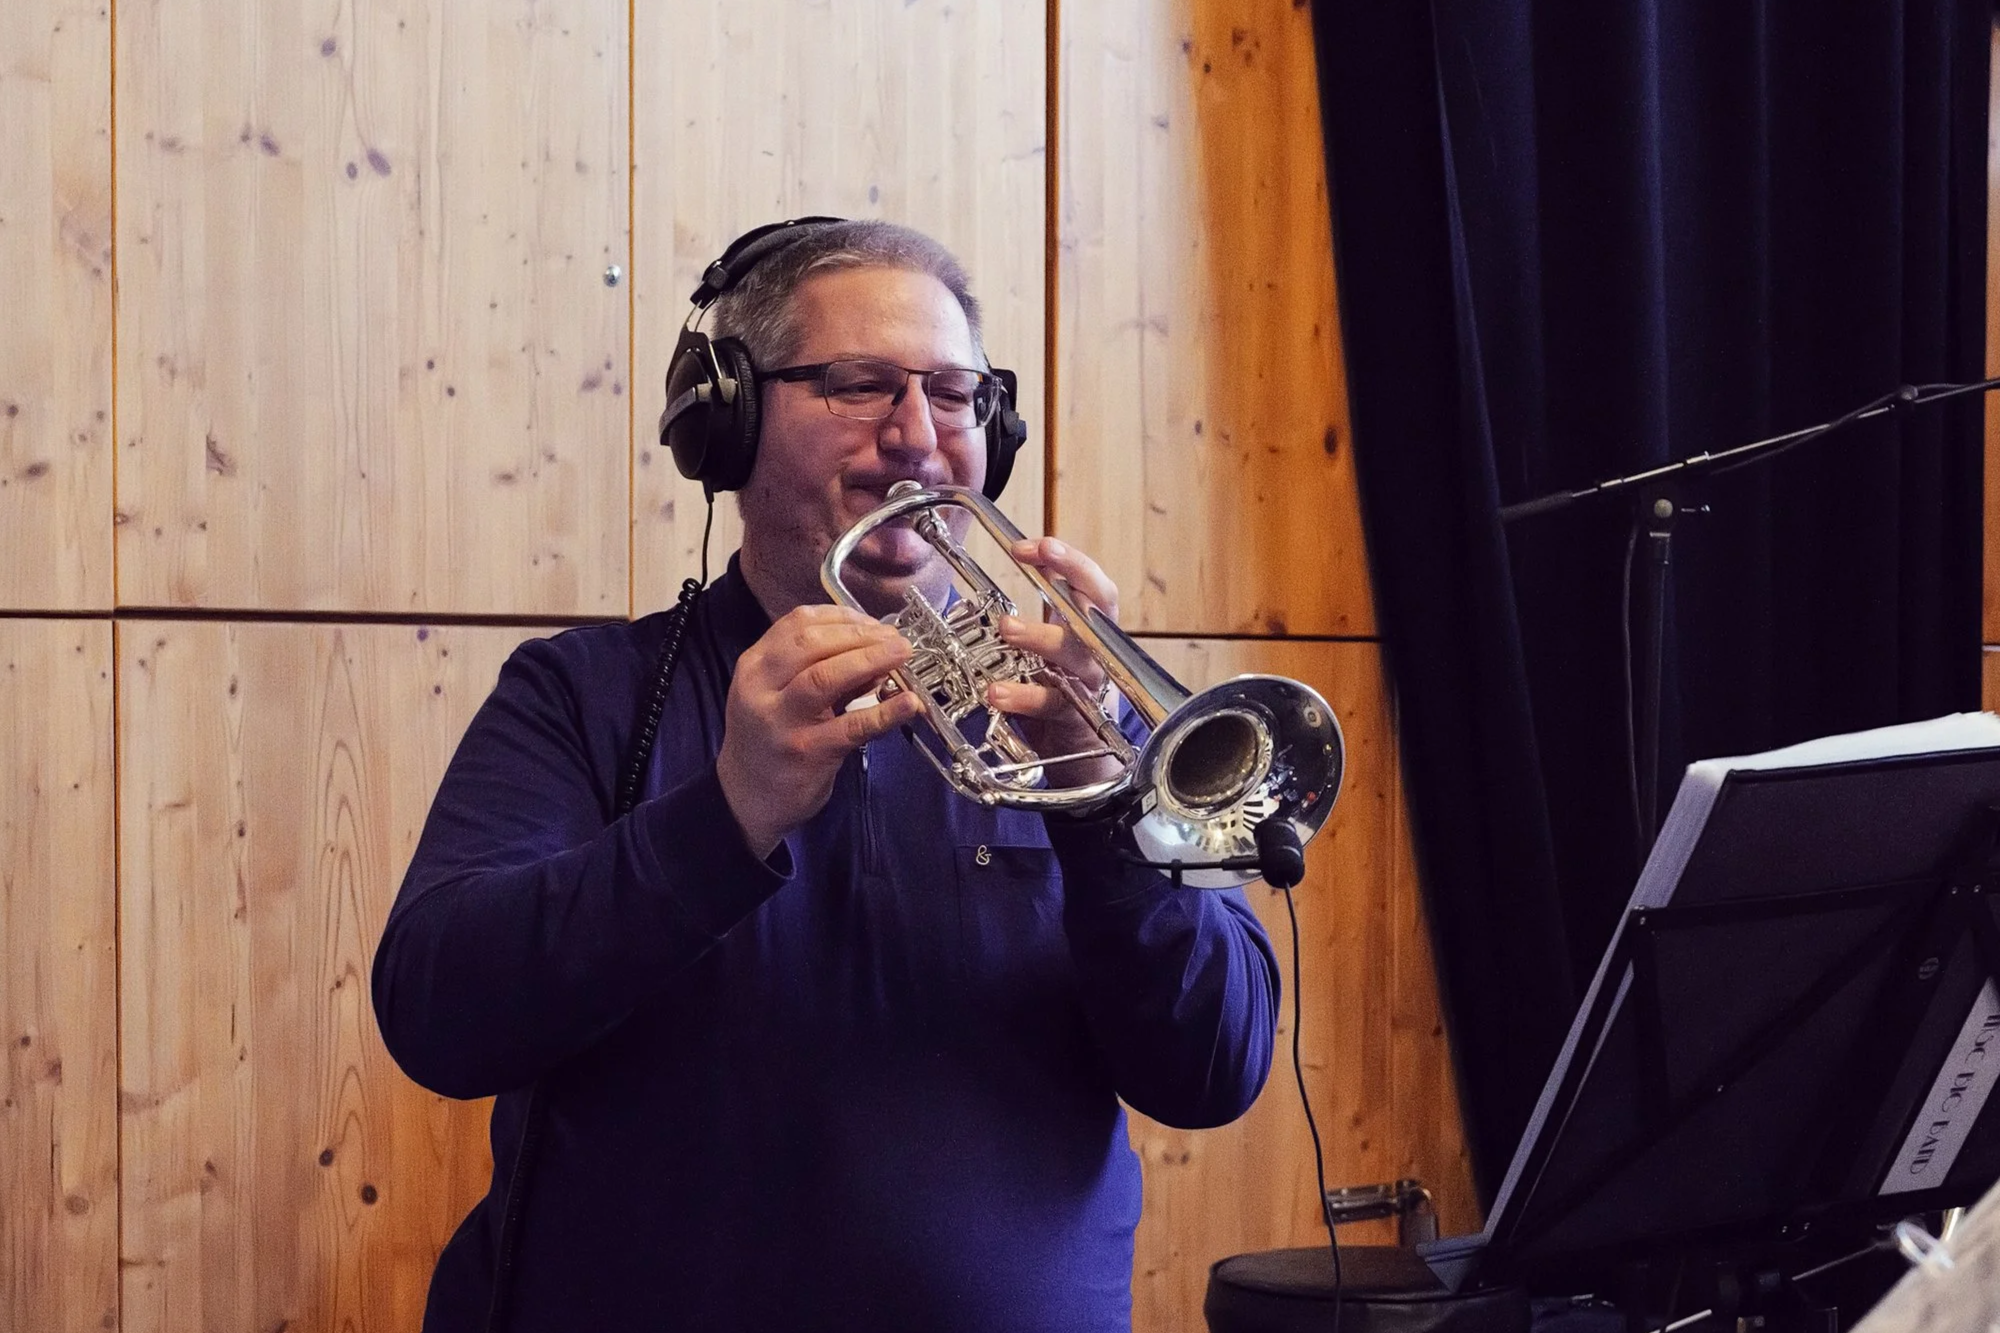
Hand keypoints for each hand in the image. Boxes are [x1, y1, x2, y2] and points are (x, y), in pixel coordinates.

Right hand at [716, 605, 925, 858]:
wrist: (747, 797)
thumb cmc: (771, 739)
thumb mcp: (780, 695)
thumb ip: (820, 670)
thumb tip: (875, 650)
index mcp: (755, 665)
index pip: (798, 624)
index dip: (843, 618)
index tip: (875, 624)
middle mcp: (761, 688)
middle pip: (811, 644)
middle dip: (859, 635)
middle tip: (896, 639)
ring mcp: (781, 721)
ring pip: (825, 677)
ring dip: (870, 660)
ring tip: (903, 655)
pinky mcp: (805, 752)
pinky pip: (850, 727)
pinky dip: (884, 713)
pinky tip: (908, 704)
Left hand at [988, 536, 1124, 786]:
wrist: (1082, 752)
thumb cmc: (1065, 687)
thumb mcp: (1056, 642)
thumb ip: (1045, 606)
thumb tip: (1021, 564)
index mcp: (1091, 627)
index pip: (1091, 582)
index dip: (1068, 559)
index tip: (1031, 544)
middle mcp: (1097, 650)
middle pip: (1097, 605)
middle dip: (1073, 573)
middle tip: (1036, 555)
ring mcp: (1088, 683)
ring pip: (1075, 653)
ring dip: (1042, 635)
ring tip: (1007, 626)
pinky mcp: (1074, 716)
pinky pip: (1051, 702)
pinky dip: (1023, 696)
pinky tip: (997, 692)